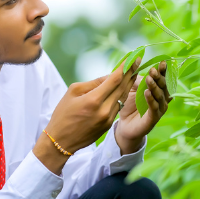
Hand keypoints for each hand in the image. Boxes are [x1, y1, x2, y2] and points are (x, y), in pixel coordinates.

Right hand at [33, 58, 140, 173]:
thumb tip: (109, 76)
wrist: (61, 141)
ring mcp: (108, 119)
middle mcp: (104, 110)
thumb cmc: (63, 113)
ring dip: (129, 84)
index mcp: (93, 100)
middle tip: (138, 61)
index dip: (125, 67)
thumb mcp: (72, 92)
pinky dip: (122, 95)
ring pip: (122, 97)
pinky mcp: (108, 125)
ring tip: (134, 72)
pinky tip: (125, 87)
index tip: (133, 57)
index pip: (115, 80)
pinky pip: (118, 106)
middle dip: (131, 73)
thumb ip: (93, 83)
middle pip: (122, 87)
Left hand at [115, 61, 172, 153]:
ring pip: (160, 96)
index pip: (163, 78)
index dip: (163, 71)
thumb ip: (136, 79)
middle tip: (152, 70)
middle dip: (159, 77)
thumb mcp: (131, 88)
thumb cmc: (129, 104)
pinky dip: (151, 100)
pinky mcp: (153, 118)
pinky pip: (154, 108)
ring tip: (149, 79)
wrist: (125, 125)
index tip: (161, 62)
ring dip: (155, 87)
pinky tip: (147, 93)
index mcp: (158, 89)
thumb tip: (136, 64)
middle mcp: (162, 98)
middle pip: (163, 86)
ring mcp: (159, 109)